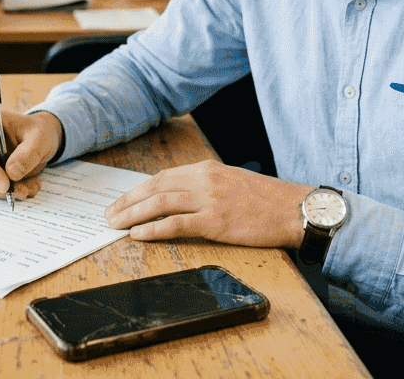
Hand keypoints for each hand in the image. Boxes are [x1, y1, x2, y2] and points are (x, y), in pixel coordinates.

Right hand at [0, 109, 63, 199]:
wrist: (35, 138)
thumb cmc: (36, 132)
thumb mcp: (41, 138)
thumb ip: (29, 154)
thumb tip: (12, 173)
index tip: (6, 186)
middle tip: (25, 190)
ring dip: (3, 192)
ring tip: (29, 186)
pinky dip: (2, 193)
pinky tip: (22, 186)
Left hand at [104, 160, 311, 247]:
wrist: (295, 209)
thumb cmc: (266, 200)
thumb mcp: (231, 182)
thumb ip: (205, 186)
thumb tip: (177, 198)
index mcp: (206, 168)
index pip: (162, 177)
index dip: (137, 190)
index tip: (121, 200)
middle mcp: (204, 179)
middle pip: (154, 188)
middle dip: (127, 201)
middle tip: (108, 214)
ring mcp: (210, 199)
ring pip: (159, 203)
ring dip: (132, 214)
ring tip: (115, 225)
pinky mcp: (216, 221)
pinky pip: (176, 224)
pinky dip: (153, 229)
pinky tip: (138, 235)